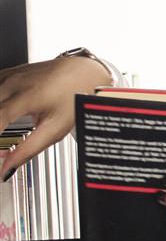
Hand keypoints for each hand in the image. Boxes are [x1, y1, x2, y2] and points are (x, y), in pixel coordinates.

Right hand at [0, 55, 114, 179]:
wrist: (82, 71)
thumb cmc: (74, 97)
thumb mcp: (56, 128)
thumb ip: (29, 149)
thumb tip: (7, 169)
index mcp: (28, 96)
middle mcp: (13, 84)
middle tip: (2, 150)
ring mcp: (7, 77)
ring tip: (4, 139)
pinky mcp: (4, 75)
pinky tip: (2, 119)